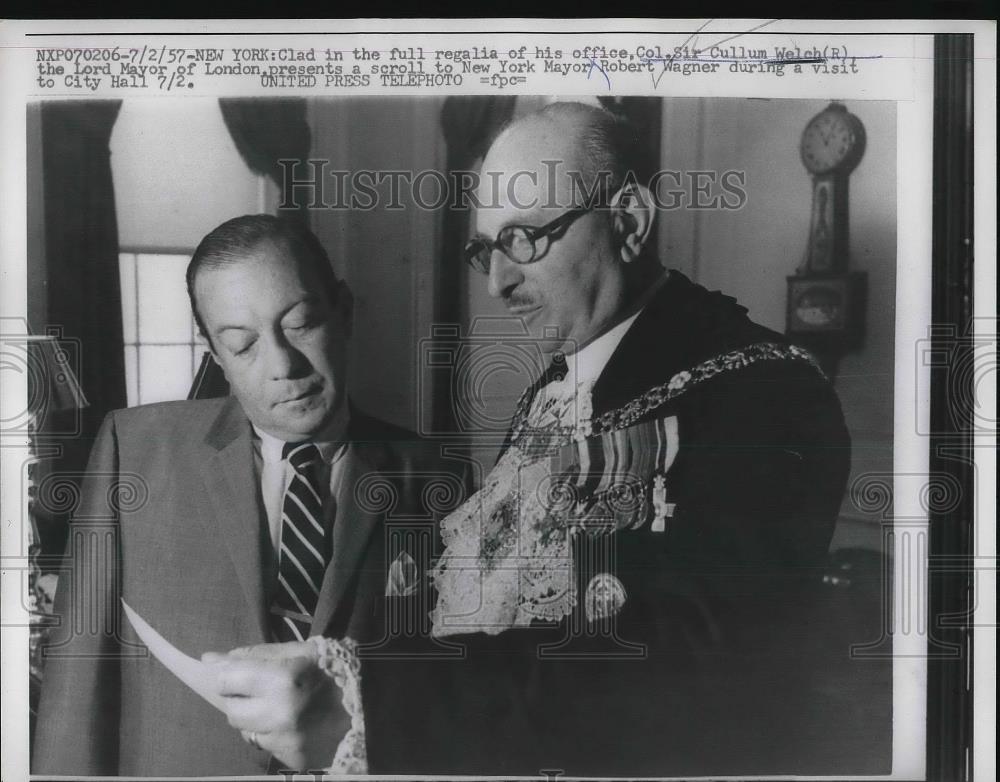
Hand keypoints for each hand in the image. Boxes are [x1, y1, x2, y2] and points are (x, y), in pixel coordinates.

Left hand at [203, 641, 349, 771]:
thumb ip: (255, 654)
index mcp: (282, 680)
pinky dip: (273, 733)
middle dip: (241, 700)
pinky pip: (266, 745)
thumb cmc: (337, 670)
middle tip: (263, 689)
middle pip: (231, 711)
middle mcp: (280, 714)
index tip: (239, 673)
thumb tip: (211, 659)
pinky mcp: (292, 759)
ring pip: (246, 731)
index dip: (230, 675)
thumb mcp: (301, 651)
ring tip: (283, 705)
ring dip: (256, 718)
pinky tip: (294, 722)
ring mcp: (286, 741)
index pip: (227, 680)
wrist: (376, 706)